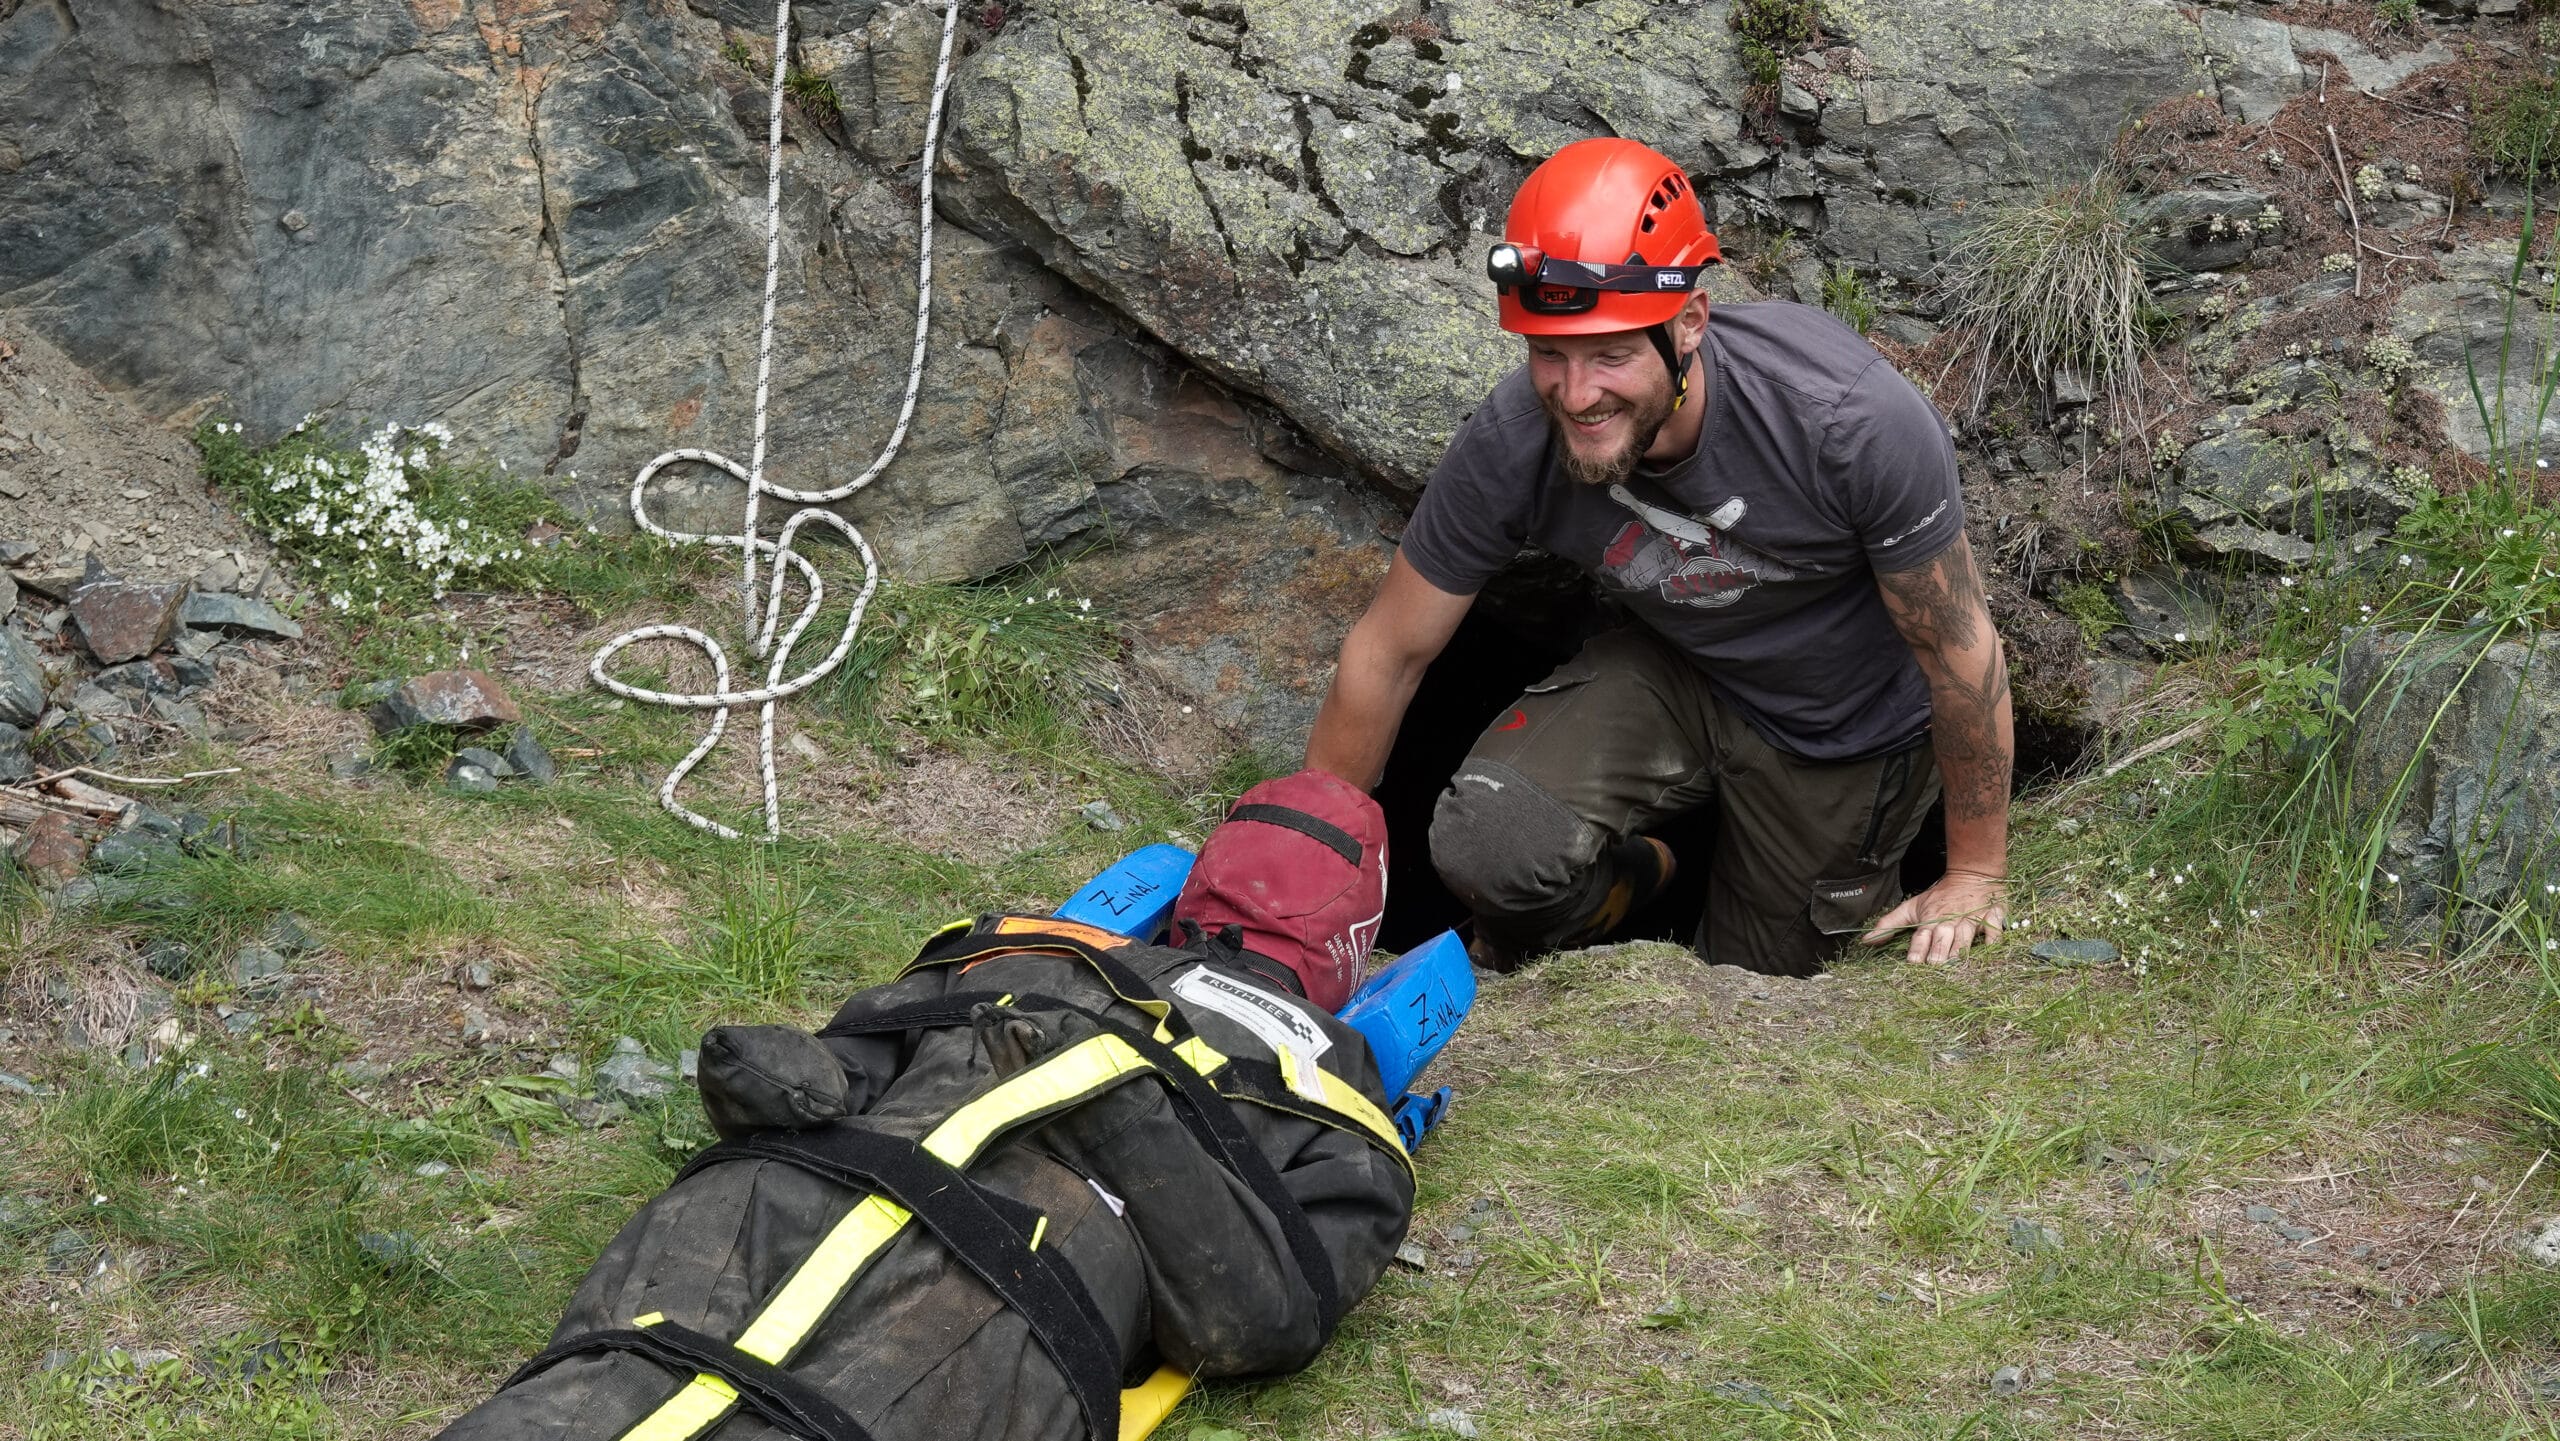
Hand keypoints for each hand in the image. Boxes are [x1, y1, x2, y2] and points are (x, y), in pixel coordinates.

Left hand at [1860, 869, 2006, 964]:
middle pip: (1943, 939)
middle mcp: (1950, 921)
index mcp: (1930, 919)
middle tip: (1936, 968)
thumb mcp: (1911, 908)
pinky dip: (1993, 940)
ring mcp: (1972, 919)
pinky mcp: (1992, 917)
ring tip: (1958, 966)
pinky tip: (1990, 951)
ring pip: (1966, 937)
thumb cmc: (1939, 897)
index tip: (1913, 962)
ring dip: (1961, 950)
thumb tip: (1866, 941)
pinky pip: (1994, 930)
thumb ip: (1888, 925)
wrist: (1972, 874)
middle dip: (1939, 953)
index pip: (1921, 936)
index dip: (1917, 949)